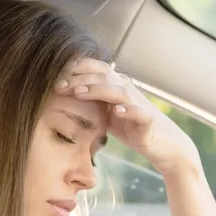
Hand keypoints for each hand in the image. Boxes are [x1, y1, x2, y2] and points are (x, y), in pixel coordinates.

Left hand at [56, 58, 198, 176]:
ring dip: (99, 90)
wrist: (163, 145)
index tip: (53, 77)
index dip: (75, 70)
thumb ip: (92, 104)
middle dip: (80, 79)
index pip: (95, 70)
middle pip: (104, 76)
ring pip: (119, 91)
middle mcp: (128, 91)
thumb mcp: (107, 115)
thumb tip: (64, 99)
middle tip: (58, 85)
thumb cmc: (132, 129)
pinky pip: (140, 113)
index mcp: (116, 87)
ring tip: (80, 93)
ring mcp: (139, 105)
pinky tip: (117, 111)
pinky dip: (129, 110)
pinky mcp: (149, 122)